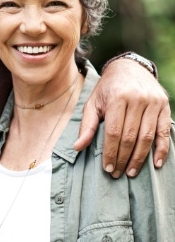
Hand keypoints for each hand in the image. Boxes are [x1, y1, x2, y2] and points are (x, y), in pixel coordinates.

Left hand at [73, 58, 170, 177]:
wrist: (129, 67)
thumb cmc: (108, 88)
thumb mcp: (93, 102)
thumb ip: (87, 125)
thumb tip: (77, 147)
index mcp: (117, 97)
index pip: (114, 131)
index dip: (111, 152)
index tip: (107, 168)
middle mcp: (137, 99)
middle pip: (131, 136)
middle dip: (123, 158)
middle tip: (118, 174)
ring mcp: (153, 102)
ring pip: (148, 137)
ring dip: (139, 158)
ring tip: (131, 172)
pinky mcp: (164, 106)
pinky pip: (165, 132)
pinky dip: (162, 150)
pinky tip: (155, 164)